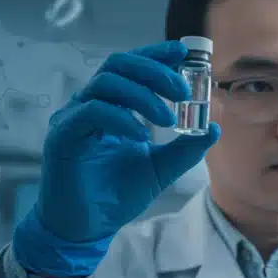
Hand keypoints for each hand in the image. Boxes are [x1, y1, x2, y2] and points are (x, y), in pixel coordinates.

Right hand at [11, 40, 219, 277]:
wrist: (89, 225)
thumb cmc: (118, 193)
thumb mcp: (162, 168)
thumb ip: (186, 148)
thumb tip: (214, 127)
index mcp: (114, 106)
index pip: (132, 68)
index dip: (155, 55)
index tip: (183, 53)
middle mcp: (92, 105)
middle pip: (118, 65)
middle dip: (154, 71)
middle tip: (183, 90)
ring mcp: (75, 117)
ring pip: (106, 84)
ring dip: (142, 95)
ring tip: (168, 119)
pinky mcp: (64, 135)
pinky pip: (91, 112)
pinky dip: (121, 118)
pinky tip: (142, 136)